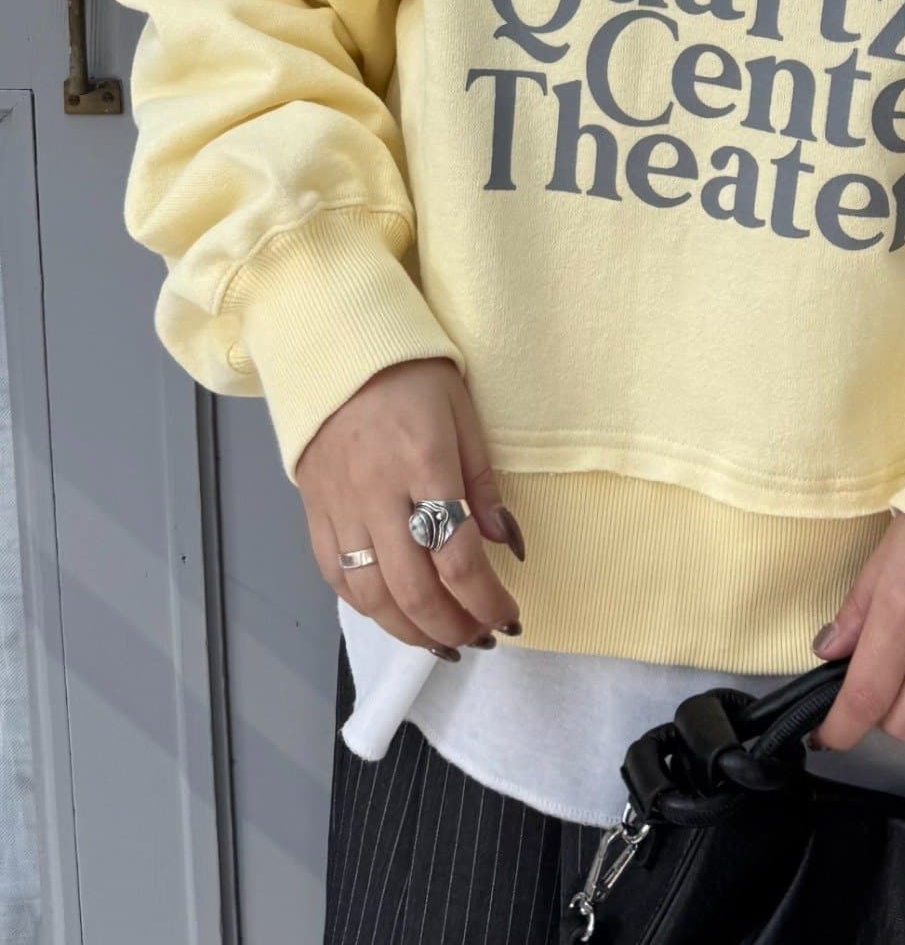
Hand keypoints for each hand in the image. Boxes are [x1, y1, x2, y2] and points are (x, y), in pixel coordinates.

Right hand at [296, 358, 523, 656]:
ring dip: (410, 630)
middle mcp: (376, 494)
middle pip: (413, 589)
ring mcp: (339, 506)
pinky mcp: (313, 511)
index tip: (510, 616)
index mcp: (423, 464)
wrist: (337, 348)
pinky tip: (395, 614)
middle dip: (453, 626)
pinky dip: (367, 607)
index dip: (486, 600)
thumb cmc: (411, 376)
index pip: (457, 557)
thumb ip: (483, 483)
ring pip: (371, 596)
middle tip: (481, 637)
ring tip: (443, 639)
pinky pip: (336, 577)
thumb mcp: (465, 414)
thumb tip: (508, 544)